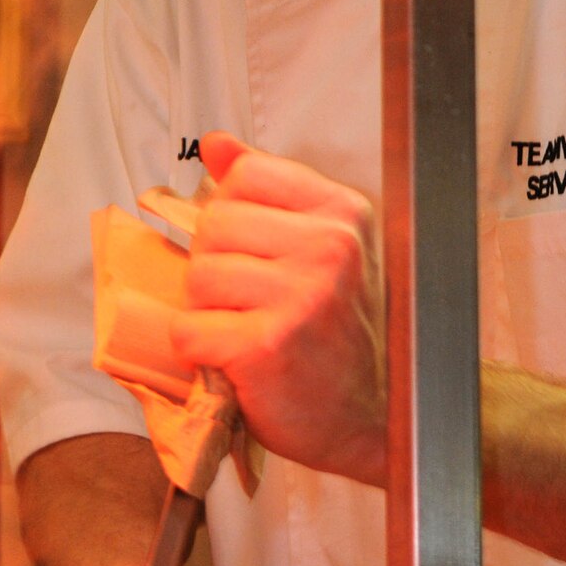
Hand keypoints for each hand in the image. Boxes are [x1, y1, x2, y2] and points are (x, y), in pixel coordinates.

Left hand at [172, 132, 386, 485]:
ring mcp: (299, 297)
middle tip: (251, 304)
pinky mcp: (266, 346)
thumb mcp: (322, 249)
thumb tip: (215, 144)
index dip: (233, 215)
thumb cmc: (341, 337)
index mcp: (341, 214)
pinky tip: (236, 362)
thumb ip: (267, 190)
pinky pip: (188, 330)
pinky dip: (198, 353)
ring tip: (247, 332)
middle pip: (213, 224)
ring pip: (196, 277)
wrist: (377, 420)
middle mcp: (328, 248)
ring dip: (207, 313)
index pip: (245, 175)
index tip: (254, 252)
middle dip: (216, 268)